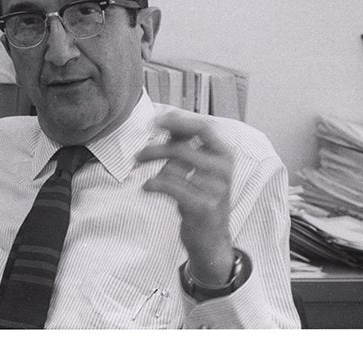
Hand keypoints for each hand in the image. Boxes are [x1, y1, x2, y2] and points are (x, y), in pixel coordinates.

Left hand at [136, 111, 234, 284]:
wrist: (212, 240)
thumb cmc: (200, 199)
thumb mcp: (198, 170)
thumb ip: (184, 147)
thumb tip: (165, 123)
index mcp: (224, 156)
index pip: (204, 129)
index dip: (179, 122)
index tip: (156, 122)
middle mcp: (224, 170)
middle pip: (181, 149)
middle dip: (155, 150)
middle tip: (138, 156)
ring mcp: (216, 190)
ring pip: (174, 169)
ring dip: (156, 173)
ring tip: (148, 178)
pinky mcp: (204, 207)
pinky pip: (171, 188)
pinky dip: (154, 185)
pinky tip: (146, 187)